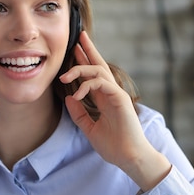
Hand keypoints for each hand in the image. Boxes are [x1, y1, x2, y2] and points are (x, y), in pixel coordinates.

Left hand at [59, 31, 170, 190]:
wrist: (129, 158)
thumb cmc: (114, 146)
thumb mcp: (89, 129)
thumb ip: (79, 114)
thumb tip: (68, 98)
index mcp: (105, 99)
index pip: (94, 75)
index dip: (85, 61)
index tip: (75, 50)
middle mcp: (111, 93)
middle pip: (100, 65)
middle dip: (89, 50)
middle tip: (79, 37)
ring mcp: (117, 95)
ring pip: (99, 71)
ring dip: (80, 69)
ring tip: (64, 76)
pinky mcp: (121, 99)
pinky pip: (103, 83)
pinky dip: (88, 85)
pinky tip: (77, 92)